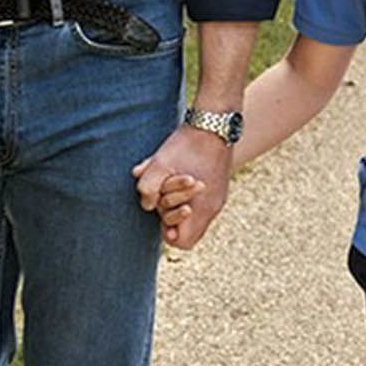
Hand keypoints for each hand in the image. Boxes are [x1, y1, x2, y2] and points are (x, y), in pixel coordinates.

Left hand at [131, 124, 233, 250]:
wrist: (214, 123)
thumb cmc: (187, 145)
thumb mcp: (160, 164)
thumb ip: (147, 189)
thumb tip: (147, 205)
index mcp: (202, 207)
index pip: (182, 242)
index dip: (167, 233)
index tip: (161, 214)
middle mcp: (213, 207)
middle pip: (188, 231)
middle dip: (171, 216)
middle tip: (165, 197)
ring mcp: (218, 197)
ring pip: (193, 215)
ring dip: (177, 202)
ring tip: (171, 181)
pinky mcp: (218, 187)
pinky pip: (199, 201)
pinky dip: (186, 193)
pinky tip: (179, 174)